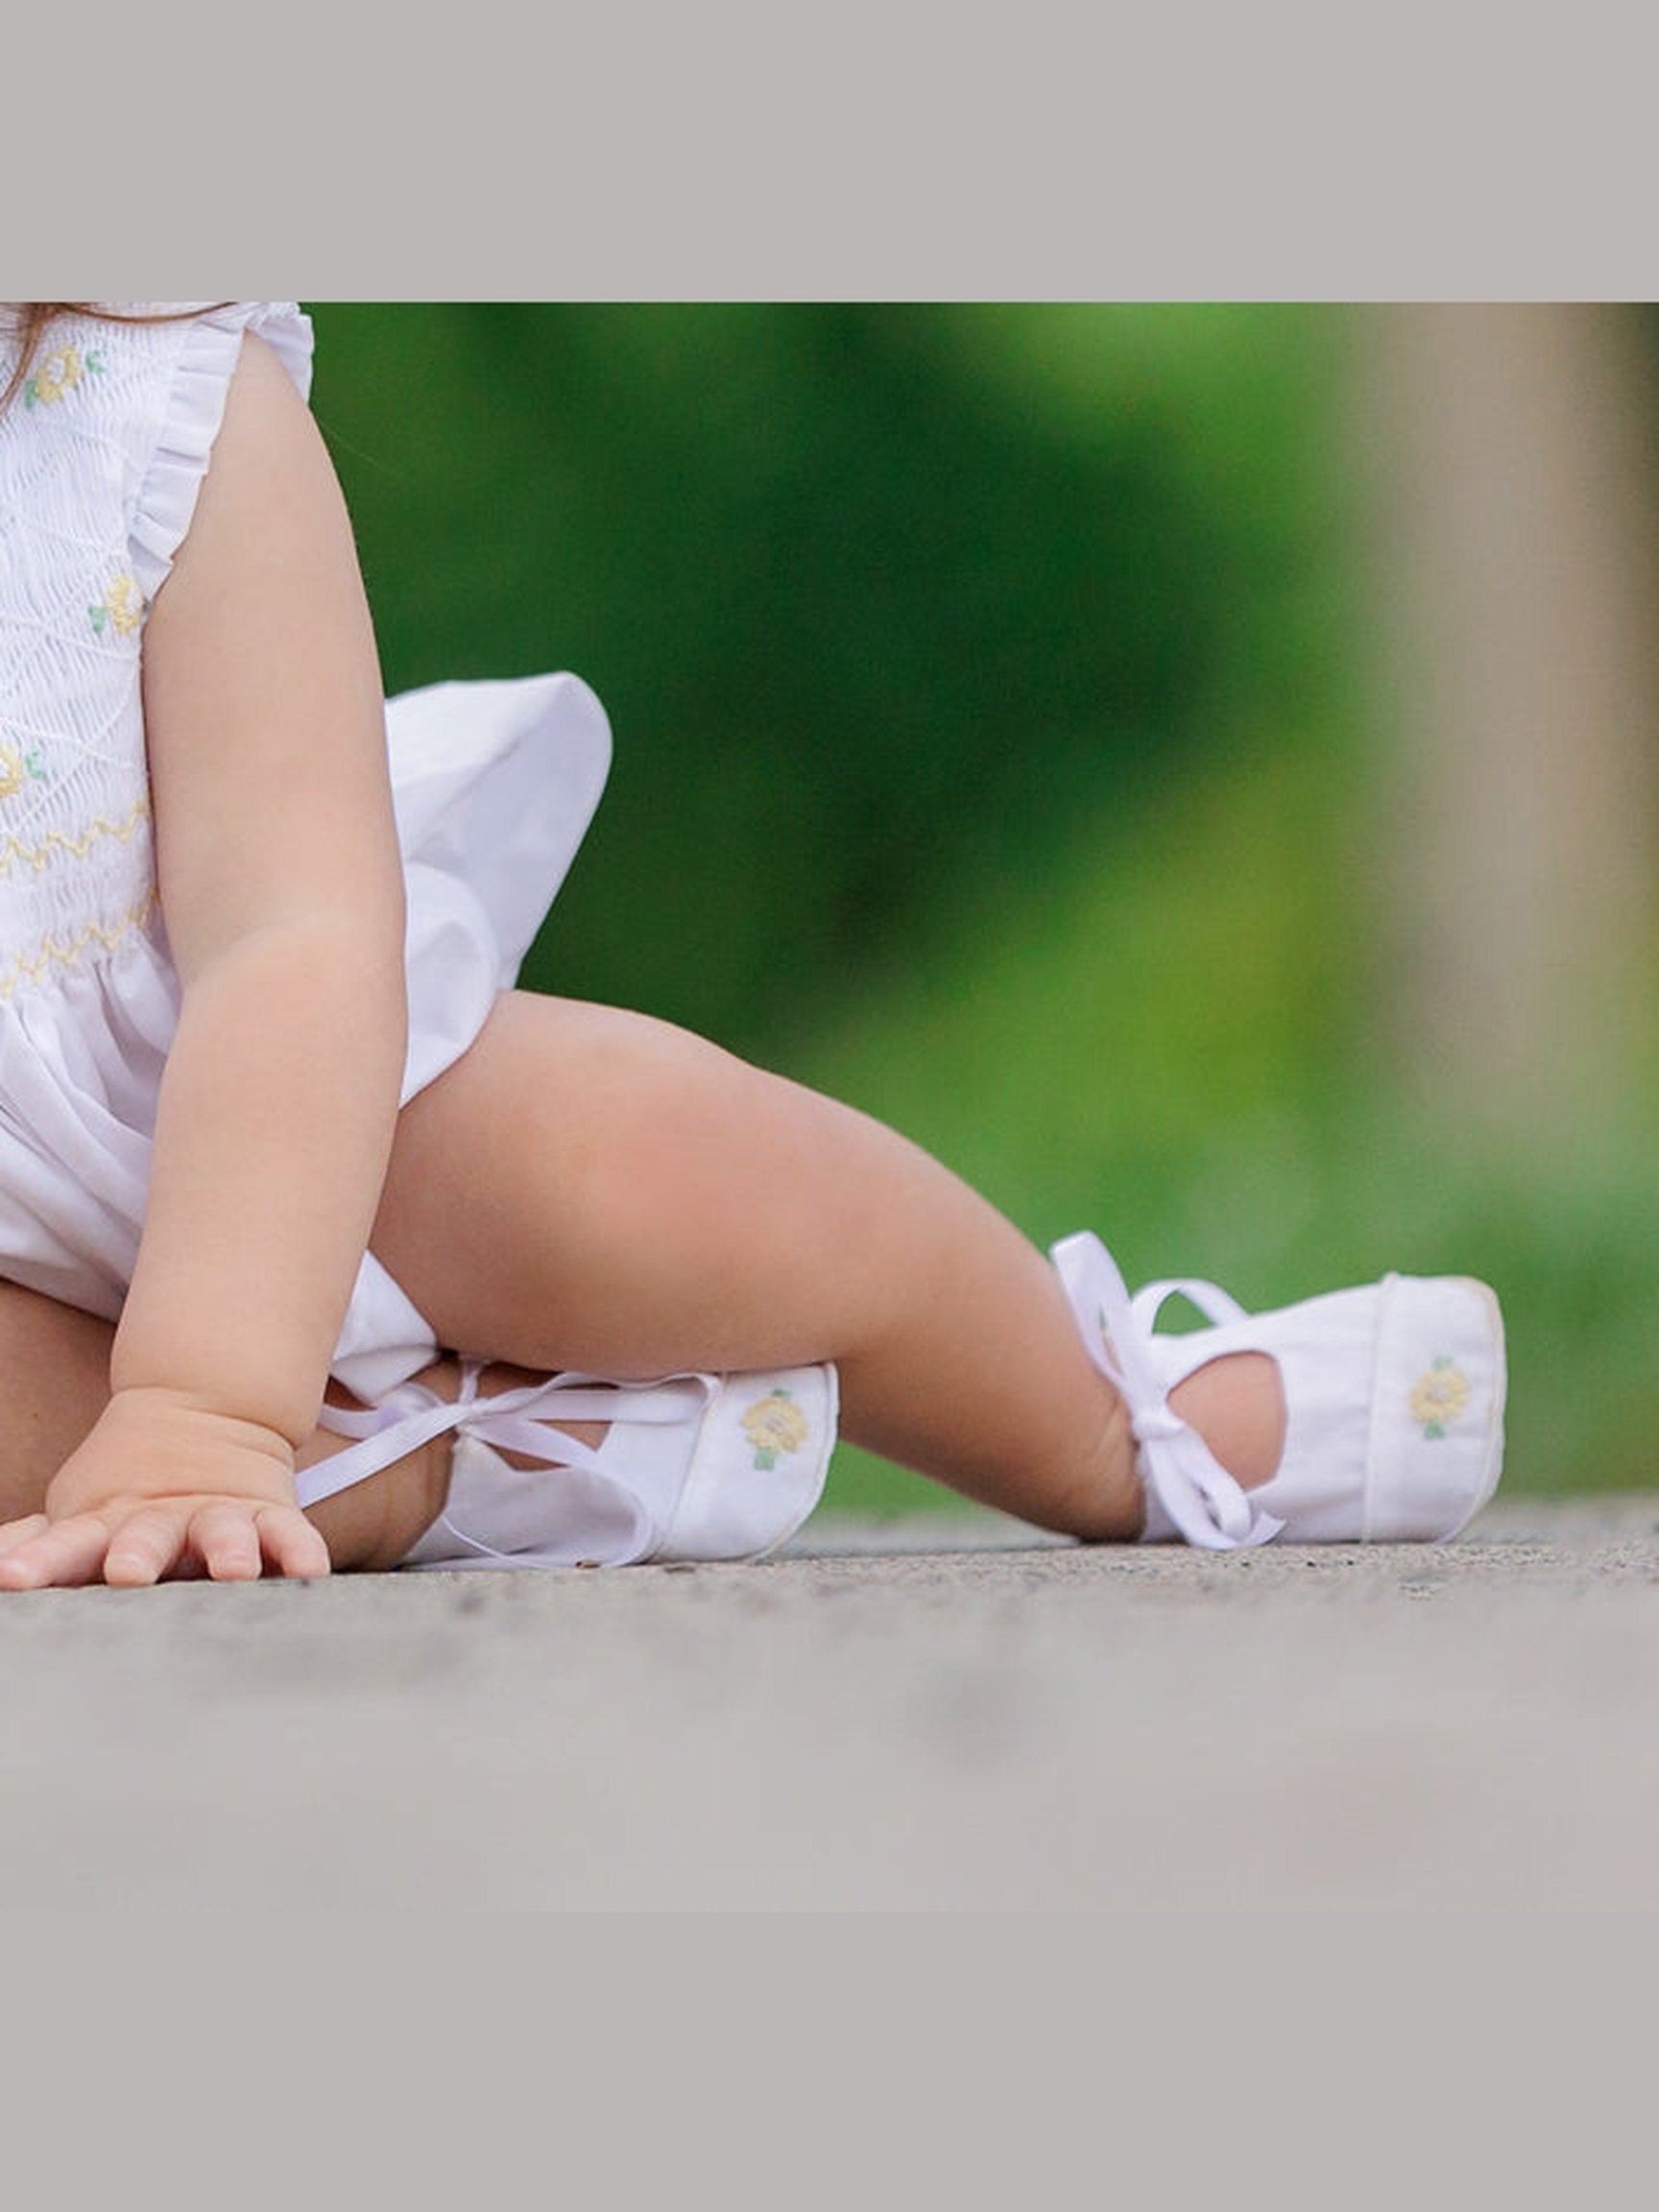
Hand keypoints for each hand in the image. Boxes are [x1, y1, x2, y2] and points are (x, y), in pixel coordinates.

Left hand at [0, 1388, 332, 1589]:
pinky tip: (306, 1570)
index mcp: (111, 1521)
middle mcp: (165, 1519)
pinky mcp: (268, 1516)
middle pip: (148, 1536)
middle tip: (128, 1571)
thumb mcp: (81, 1513)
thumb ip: (39, 1544)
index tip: (14, 1577)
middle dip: (139, 1553)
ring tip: (233, 1570)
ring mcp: (219, 1516)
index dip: (42, 1561)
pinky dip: (299, 1549)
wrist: (206, 1411)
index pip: (69, 1543)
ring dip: (227, 1550)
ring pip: (223, 1532)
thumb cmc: (129, 1491)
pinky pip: (289, 1533)